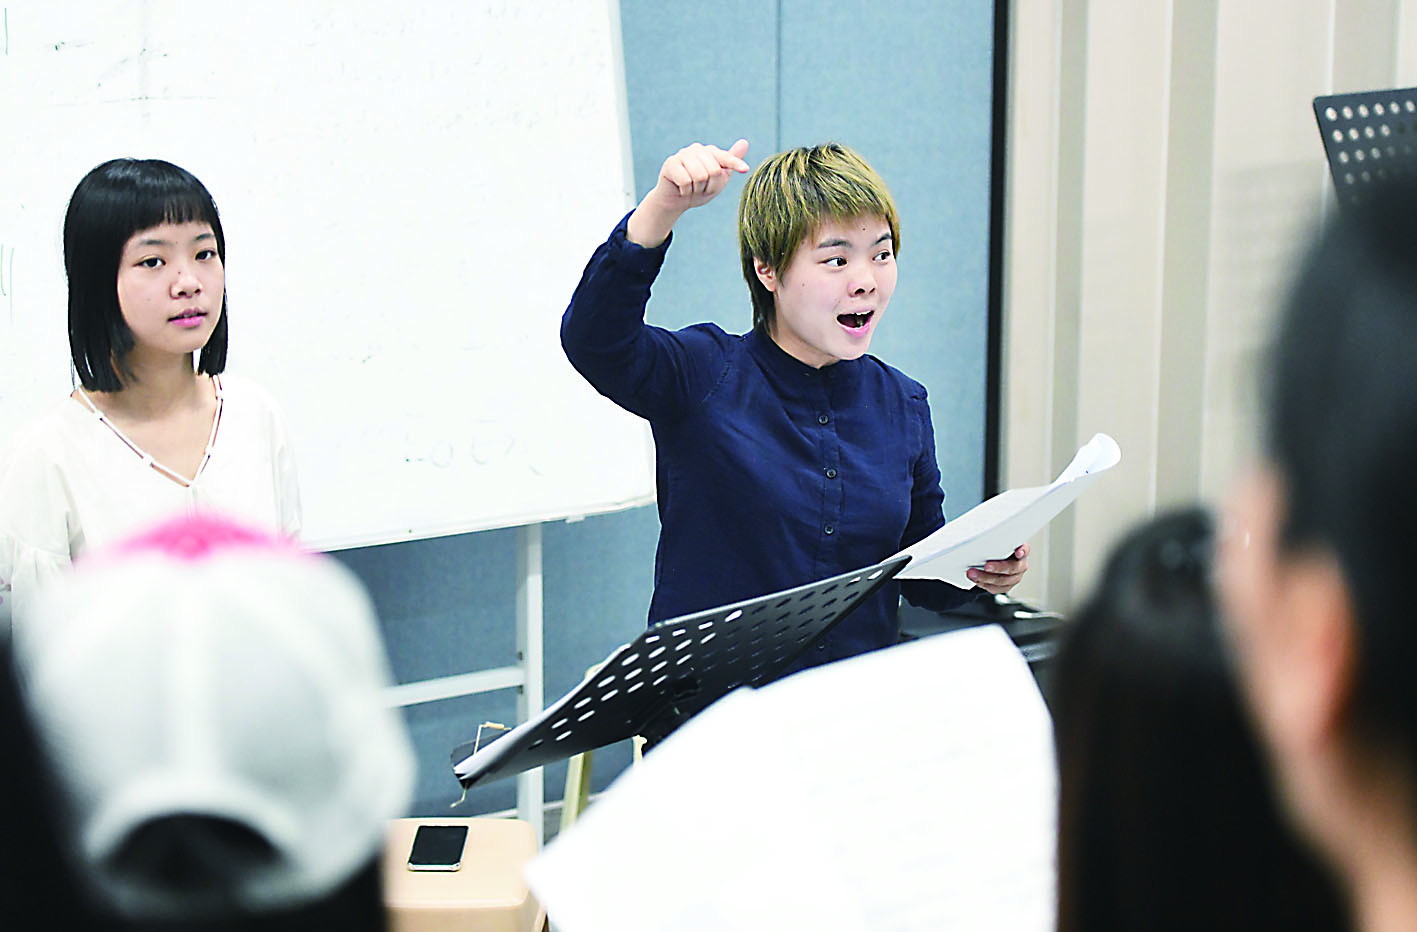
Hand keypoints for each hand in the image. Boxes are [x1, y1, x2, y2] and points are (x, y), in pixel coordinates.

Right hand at [627, 139, 749, 246]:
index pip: (725, 158)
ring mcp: (682, 154)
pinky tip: (681, 189)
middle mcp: (696, 149)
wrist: (675, 202)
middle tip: (700, 189)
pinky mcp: (670, 163)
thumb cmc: (698, 190)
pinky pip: (685, 181)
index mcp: (710, 152)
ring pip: (700, 176)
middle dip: (709, 187)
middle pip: (714, 170)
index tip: (745, 169)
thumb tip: (745, 142)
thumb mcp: (718, 180)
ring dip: (696, 189)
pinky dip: (685, 191)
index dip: (735, 164)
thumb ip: (729, 163)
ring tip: (691, 189)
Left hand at [967, 542, 1029, 594]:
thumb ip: (996, 536)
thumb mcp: (999, 539)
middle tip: (986, 566)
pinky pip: (996, 588)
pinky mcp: (1006, 586)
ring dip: (985, 577)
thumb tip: (980, 526)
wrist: (995, 560)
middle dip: (998, 568)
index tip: (1017, 552)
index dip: (1022, 551)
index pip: (1025, 550)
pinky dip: (984, 584)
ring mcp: (1014, 577)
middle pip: (1012, 568)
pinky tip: (975, 579)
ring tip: (972, 573)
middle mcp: (1020, 565)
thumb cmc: (998, 547)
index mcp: (1021, 551)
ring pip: (1002, 581)